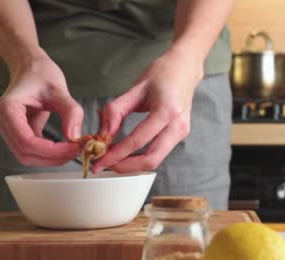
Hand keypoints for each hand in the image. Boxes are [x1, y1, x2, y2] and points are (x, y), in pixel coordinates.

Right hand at [0, 51, 82, 165]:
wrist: (30, 67)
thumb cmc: (41, 74)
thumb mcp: (60, 90)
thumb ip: (71, 112)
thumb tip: (75, 137)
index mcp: (7, 109)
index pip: (27, 141)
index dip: (51, 150)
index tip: (74, 147)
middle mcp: (1, 122)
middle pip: (25, 153)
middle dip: (53, 157)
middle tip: (78, 150)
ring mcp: (5, 129)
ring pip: (27, 156)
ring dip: (51, 159)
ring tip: (73, 149)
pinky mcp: (14, 133)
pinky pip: (30, 151)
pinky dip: (49, 153)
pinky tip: (66, 147)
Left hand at [92, 47, 202, 173]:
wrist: (185, 67)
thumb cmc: (162, 73)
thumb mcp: (135, 87)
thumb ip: (117, 111)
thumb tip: (103, 134)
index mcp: (167, 110)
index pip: (138, 140)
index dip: (116, 154)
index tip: (99, 161)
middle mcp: (178, 125)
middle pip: (151, 159)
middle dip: (126, 167)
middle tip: (105, 165)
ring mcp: (182, 132)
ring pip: (156, 160)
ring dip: (133, 164)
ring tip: (113, 160)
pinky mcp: (180, 135)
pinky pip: (159, 152)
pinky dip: (141, 156)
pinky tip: (127, 153)